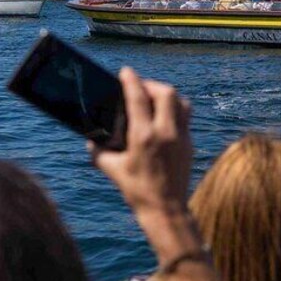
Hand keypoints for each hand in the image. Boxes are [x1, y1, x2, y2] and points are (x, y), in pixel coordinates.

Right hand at [89, 67, 192, 217]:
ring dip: (167, 95)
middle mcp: (166, 132)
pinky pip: (185, 116)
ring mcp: (181, 136)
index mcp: (144, 136)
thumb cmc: (137, 190)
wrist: (166, 208)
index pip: (139, 98)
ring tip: (153, 99)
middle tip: (139, 87)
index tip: (125, 72)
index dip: (131, 80)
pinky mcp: (190, 142)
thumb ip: (98, 150)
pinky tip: (163, 117)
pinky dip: (174, 109)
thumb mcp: (111, 169)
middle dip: (151, 84)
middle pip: (166, 92)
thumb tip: (90, 138)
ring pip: (181, 101)